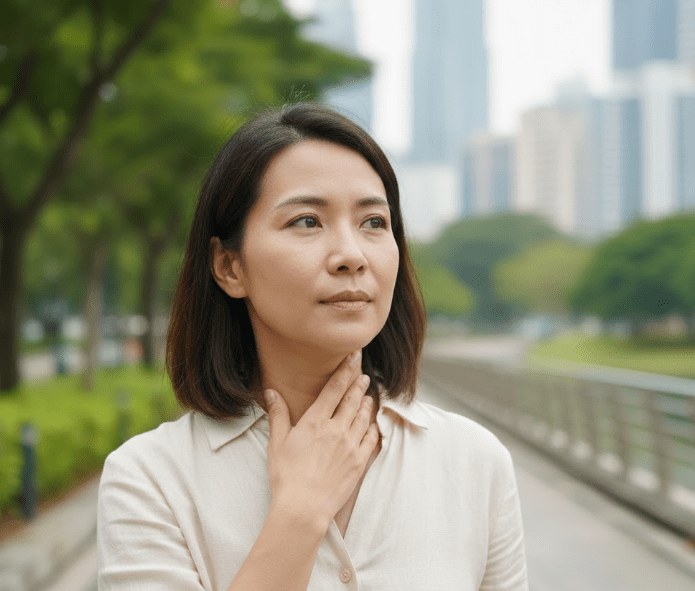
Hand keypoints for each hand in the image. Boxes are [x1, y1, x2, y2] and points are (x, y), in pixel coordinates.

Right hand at [264, 350, 379, 530]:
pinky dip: (374, 427)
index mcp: (315, 421)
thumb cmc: (286, 476)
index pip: (334, 388)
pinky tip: (373, 423)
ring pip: (364, 416)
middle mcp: (336, 429)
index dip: (345, 370)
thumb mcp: (277, 443)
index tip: (353, 357)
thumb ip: (278, 414)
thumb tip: (271, 392)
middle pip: (352, 399)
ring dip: (366, 403)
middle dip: (358, 384)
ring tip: (368, 396)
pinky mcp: (360, 462)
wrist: (304, 508)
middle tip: (363, 374)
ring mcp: (351, 445)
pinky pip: (372, 438)